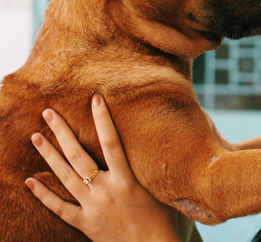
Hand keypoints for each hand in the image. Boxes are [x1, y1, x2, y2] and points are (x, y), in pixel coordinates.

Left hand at [25, 95, 182, 241]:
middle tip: (48, 112)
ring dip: (48, 155)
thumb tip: (168, 145)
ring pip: (64, 177)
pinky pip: (59, 208)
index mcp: (127, 180)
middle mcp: (106, 190)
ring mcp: (92, 207)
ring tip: (35, 136)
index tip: (94, 99)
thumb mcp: (163, 190)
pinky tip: (30, 181)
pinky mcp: (85, 224)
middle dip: (62, 132)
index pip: (112, 142)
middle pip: (79, 156)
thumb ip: (156, 170)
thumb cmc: (164, 221)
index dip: (103, 119)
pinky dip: (43, 195)